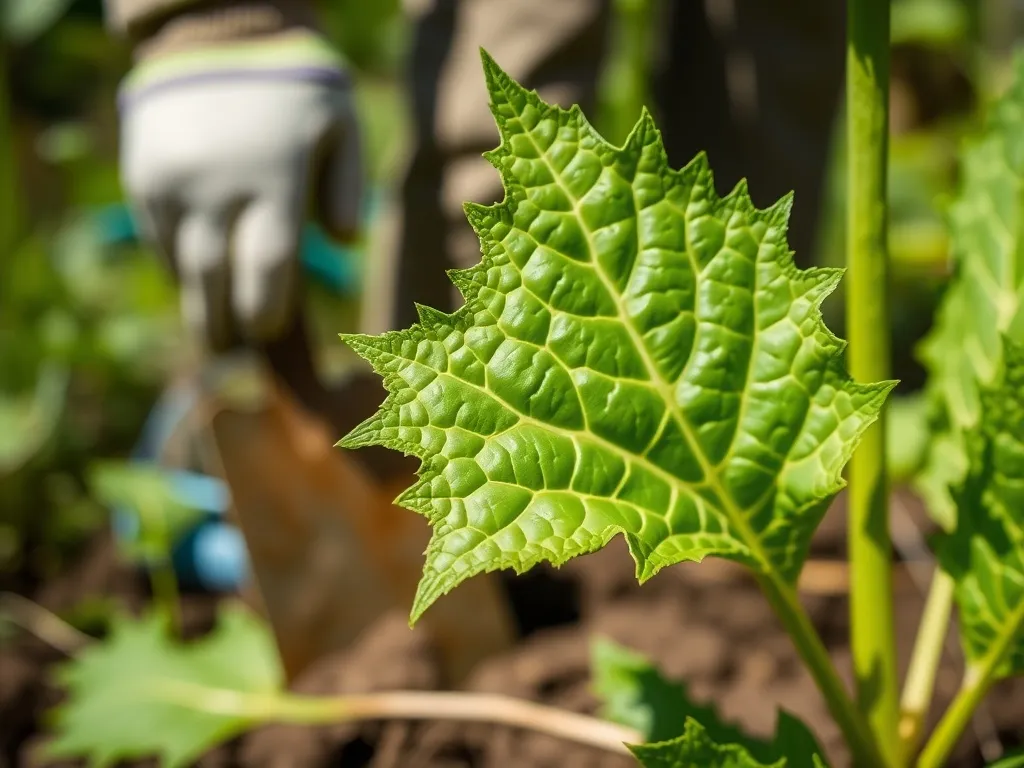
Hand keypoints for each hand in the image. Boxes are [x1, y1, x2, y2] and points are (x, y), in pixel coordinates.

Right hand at [119, 34, 361, 350]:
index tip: (269, 333)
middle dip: (225, 323)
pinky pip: (158, 238)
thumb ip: (348, 185)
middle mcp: (218, 186)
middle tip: (233, 350)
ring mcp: (174, 183)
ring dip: (197, 302)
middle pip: (216, 279)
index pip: (268, 267)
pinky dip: (175, 264)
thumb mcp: (340, 123)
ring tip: (214, 330)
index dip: (267, 310)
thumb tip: (343, 243)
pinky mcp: (144, 177)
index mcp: (275, 178)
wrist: (216, 32)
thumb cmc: (295, 87)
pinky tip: (193, 279)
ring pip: (182, 264)